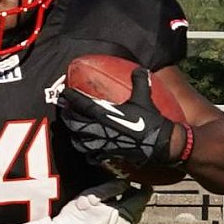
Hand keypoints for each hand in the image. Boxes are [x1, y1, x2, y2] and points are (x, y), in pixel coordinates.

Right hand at [50, 180, 152, 223]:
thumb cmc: (77, 216)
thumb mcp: (93, 195)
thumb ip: (113, 187)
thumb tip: (126, 182)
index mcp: (125, 214)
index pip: (143, 198)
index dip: (144, 187)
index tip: (141, 180)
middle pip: (139, 208)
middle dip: (135, 197)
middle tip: (125, 187)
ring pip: (132, 218)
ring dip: (128, 207)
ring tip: (116, 199)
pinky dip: (122, 217)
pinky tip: (110, 213)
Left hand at [58, 66, 176, 167]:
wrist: (159, 143)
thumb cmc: (150, 120)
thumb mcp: (144, 97)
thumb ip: (139, 81)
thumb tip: (139, 68)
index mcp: (104, 114)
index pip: (81, 104)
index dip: (71, 98)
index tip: (64, 93)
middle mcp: (98, 129)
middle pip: (74, 123)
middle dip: (67, 116)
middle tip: (65, 110)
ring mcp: (101, 144)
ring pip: (78, 140)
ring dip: (73, 134)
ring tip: (72, 128)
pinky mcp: (107, 155)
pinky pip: (90, 155)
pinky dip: (85, 152)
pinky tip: (85, 148)